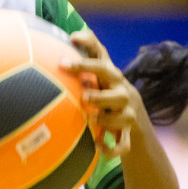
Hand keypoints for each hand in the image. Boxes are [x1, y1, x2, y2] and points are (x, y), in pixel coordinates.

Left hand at [62, 30, 141, 156]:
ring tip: (92, 118)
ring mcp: (127, 115)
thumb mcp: (97, 77)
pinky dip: (112, 148)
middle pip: (117, 90)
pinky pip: (123, 144)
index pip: (102, 60)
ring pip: (123, 117)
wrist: (133, 119)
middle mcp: (122, 93)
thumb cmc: (106, 92)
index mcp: (112, 78)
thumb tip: (53, 42)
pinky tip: (98, 148)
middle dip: (101, 92)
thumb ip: (81, 63)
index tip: (71, 40)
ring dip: (107, 118)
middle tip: (84, 95)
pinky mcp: (127, 134)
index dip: (88, 50)